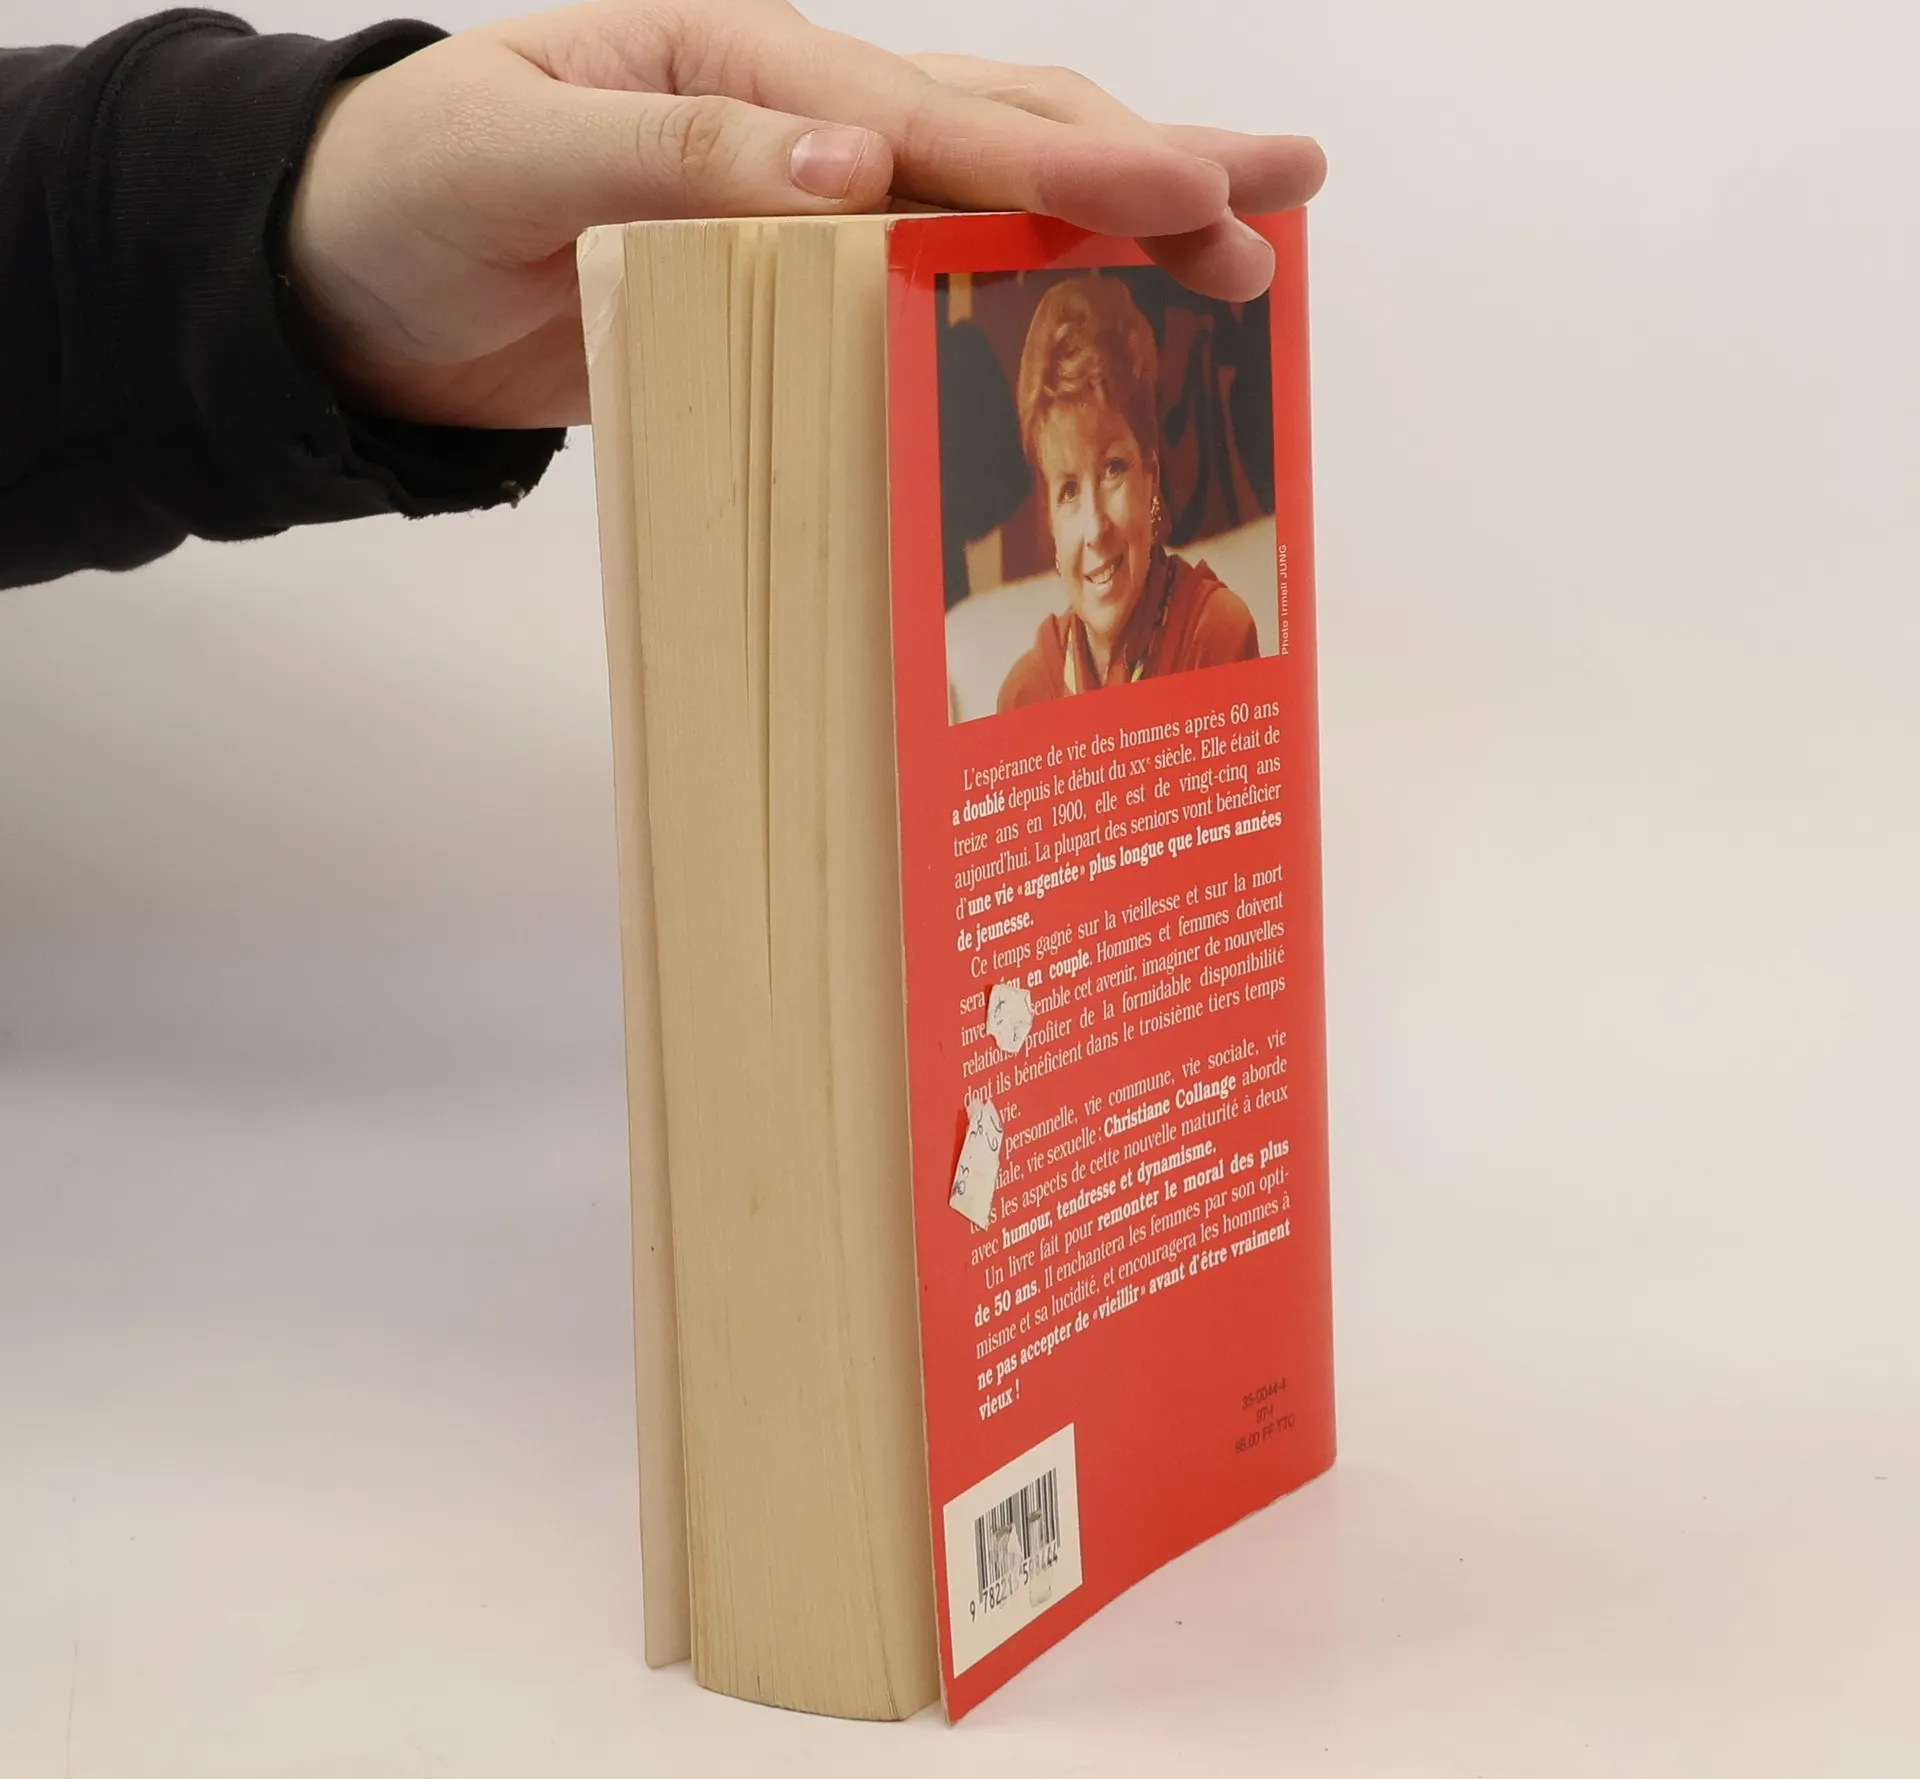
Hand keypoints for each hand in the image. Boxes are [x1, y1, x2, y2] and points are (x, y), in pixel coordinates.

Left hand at [287, 0, 1325, 430]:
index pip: (933, 116)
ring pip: (982, 203)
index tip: (1184, 194)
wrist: (345, 280)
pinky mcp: (782, 288)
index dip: (1063, 161)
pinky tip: (1090, 319)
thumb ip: (683, 157)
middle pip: (999, 132)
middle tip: (1285, 195)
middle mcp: (793, 122)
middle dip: (1146, 167)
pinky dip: (1015, 302)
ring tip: (1237, 238)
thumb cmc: (409, 193)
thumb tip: (853, 164)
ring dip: (1109, 224)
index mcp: (741, 65)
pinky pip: (919, 292)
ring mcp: (798, 206)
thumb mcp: (522, 153)